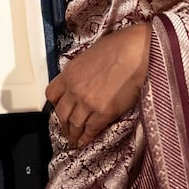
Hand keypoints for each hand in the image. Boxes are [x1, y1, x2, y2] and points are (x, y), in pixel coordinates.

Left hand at [46, 24, 149, 146]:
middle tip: (67, 131)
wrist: (136, 51)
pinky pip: (92, 129)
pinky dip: (88, 137)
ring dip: (74, 135)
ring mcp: (88, 102)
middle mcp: (75, 89)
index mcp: (70, 73)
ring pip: (75, 124)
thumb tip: (82, 81)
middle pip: (62, 113)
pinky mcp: (105, 112)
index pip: (52, 94)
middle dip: (64, 124)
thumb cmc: (118, 47)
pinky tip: (88, 140)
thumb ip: (81, 72)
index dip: (56, 104)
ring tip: (76, 140)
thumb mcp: (89, 55)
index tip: (60, 109)